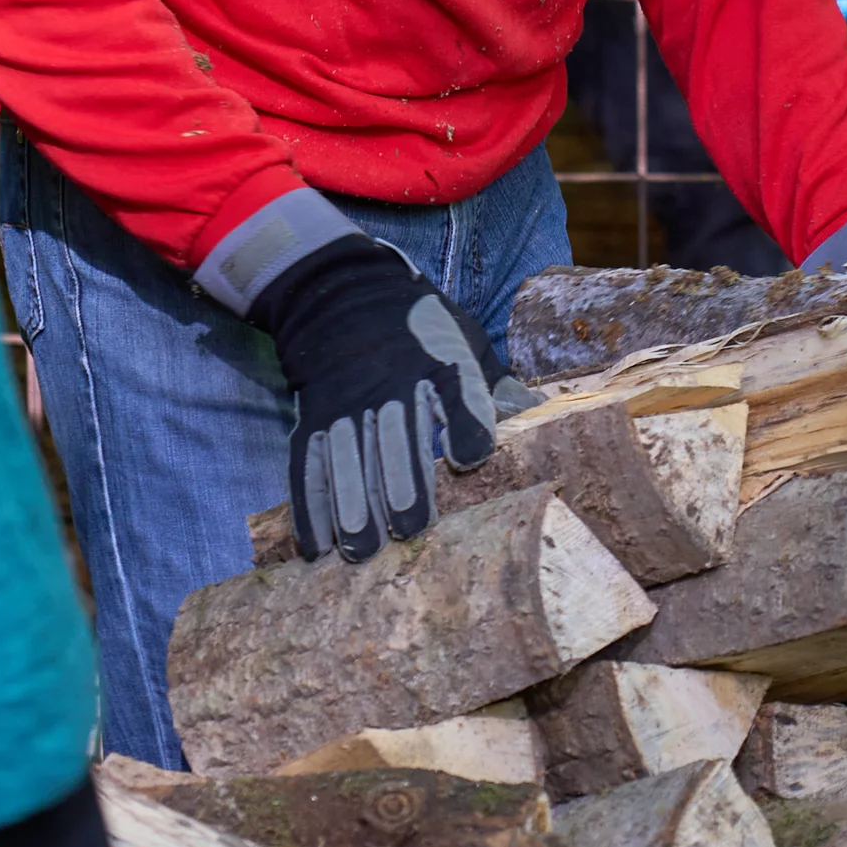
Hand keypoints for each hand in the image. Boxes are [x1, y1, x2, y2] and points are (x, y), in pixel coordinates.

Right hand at [248, 232, 505, 561]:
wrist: (345, 295)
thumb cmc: (419, 328)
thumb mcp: (462, 339)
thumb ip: (492, 385)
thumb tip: (537, 412)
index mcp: (438, 362)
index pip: (457, 393)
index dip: (463, 424)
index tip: (467, 459)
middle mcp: (391, 384)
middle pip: (396, 438)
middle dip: (401, 486)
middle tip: (409, 530)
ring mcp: (348, 402)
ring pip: (348, 458)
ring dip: (352, 506)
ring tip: (360, 551)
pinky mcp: (314, 418)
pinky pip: (308, 462)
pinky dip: (309, 506)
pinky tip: (316, 545)